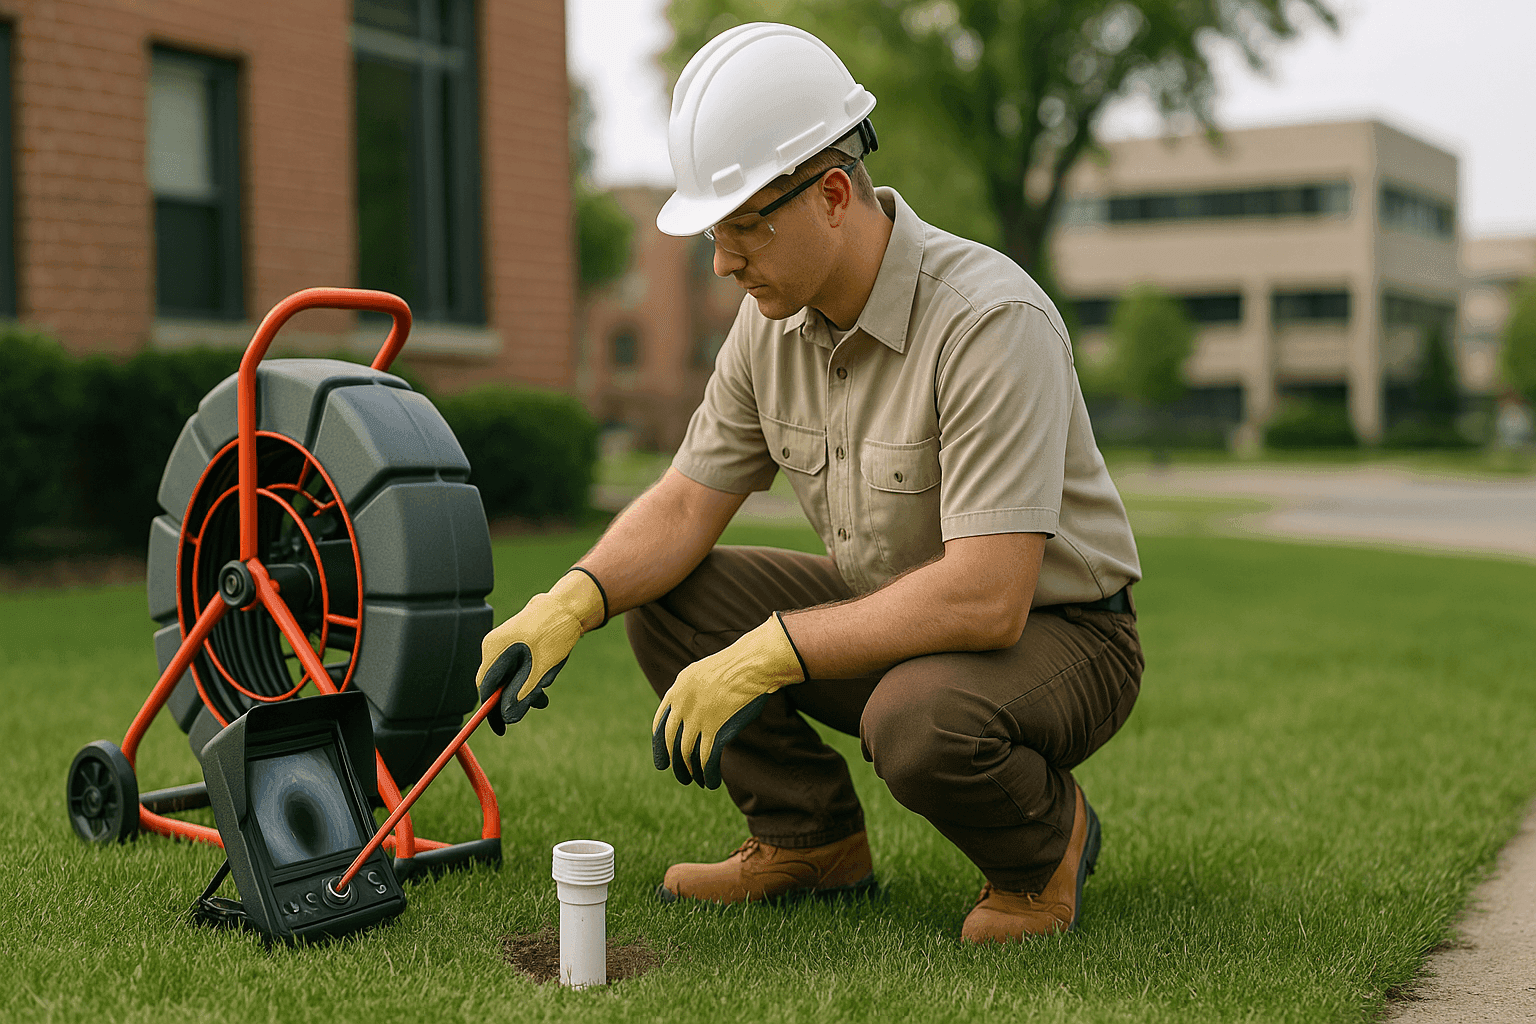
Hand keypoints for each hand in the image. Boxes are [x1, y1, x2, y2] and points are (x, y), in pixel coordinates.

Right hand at [476, 569, 605, 733]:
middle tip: (539, 703)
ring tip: (546, 690)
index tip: (501, 729)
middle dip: (515, 698)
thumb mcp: (541, 668)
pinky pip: (515, 668)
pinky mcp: (513, 644)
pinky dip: (528, 678)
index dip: (491, 711)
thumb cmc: (554, 632)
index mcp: (495, 649)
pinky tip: (545, 679)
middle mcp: (494, 646)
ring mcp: (502, 644)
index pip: (485, 688)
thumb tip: (507, 717)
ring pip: (508, 677)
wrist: (568, 606)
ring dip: (525, 689)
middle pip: (496, 684)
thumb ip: (522, 693)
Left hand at [651, 613, 805, 788]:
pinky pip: (706, 759)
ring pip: (686, 753)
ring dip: (690, 771)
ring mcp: (698, 718)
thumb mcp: (705, 673)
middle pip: (670, 741)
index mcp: (678, 689)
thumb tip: (691, 712)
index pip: (660, 722)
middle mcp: (683, 704)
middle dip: (673, 762)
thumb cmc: (737, 665)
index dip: (659, 743)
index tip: (663, 756)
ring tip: (695, 780)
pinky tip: (711, 781)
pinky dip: (708, 773)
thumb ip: (694, 692)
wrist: (753, 663)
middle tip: (677, 774)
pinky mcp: (715, 730)